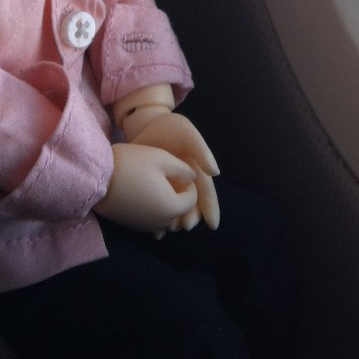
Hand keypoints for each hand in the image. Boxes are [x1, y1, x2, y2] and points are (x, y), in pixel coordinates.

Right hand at [94, 142, 198, 234]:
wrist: (98, 177)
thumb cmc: (132, 164)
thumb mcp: (162, 158)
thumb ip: (183, 169)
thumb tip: (194, 177)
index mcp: (171, 207)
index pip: (192, 200)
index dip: (189, 184)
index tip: (178, 170)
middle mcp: (160, 222)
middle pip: (179, 211)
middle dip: (179, 195)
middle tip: (168, 177)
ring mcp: (144, 226)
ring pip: (165, 217)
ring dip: (166, 203)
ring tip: (156, 184)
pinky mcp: (132, 225)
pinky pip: (151, 220)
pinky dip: (153, 209)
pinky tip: (144, 193)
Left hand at [130, 113, 219, 232]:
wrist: (143, 126)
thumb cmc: (169, 127)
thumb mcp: (187, 133)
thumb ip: (201, 150)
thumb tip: (215, 173)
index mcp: (197, 170)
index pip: (206, 192)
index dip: (210, 207)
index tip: (212, 224)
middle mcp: (185, 182)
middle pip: (191, 204)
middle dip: (190, 217)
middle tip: (185, 226)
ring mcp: (168, 187)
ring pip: (175, 209)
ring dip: (174, 221)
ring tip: (170, 228)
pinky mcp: (153, 189)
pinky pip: (158, 208)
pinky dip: (158, 220)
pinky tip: (155, 232)